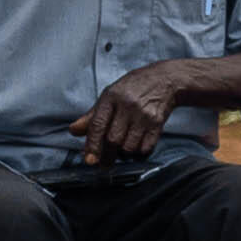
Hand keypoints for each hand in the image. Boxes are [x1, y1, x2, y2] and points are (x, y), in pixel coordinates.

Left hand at [74, 62, 191, 162]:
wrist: (166, 79)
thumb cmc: (134, 87)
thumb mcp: (110, 95)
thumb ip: (92, 115)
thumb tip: (74, 130)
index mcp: (111, 97)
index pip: (98, 125)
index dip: (92, 145)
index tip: (89, 160)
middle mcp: (127, 105)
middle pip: (113, 140)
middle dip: (108, 155)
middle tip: (105, 162)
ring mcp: (144, 114)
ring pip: (129, 147)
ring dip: (124, 153)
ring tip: (124, 147)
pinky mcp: (158, 123)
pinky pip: (146, 148)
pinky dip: (139, 153)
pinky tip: (137, 145)